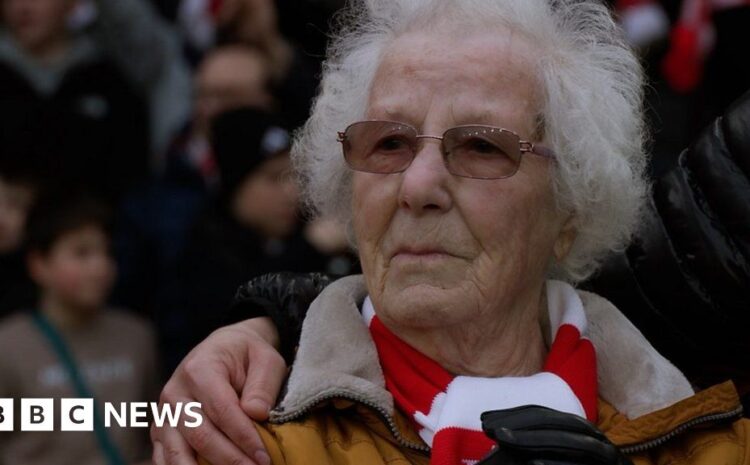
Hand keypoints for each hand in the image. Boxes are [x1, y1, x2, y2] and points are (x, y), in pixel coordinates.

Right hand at [151, 318, 286, 464]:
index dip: (244, 437)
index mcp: (199, 369)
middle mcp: (175, 392)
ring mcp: (164, 413)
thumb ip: (263, 385)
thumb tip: (256, 414)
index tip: (264, 457)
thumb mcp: (265, 359)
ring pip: (178, 453)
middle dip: (230, 460)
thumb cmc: (247, 355)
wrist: (223, 349)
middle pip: (201, 436)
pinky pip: (164, 458)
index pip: (222, 410)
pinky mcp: (161, 430)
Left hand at [478, 405, 632, 464]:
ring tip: (503, 439)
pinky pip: (582, 463)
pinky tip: (533, 463)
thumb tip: (497, 443)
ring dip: (533, 439)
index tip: (484, 419)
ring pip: (568, 439)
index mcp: (578, 430)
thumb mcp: (555, 455)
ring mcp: (605, 453)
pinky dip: (558, 463)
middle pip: (554, 422)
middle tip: (487, 426)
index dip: (513, 414)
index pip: (543, 415)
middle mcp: (593, 437)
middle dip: (519, 422)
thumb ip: (533, 448)